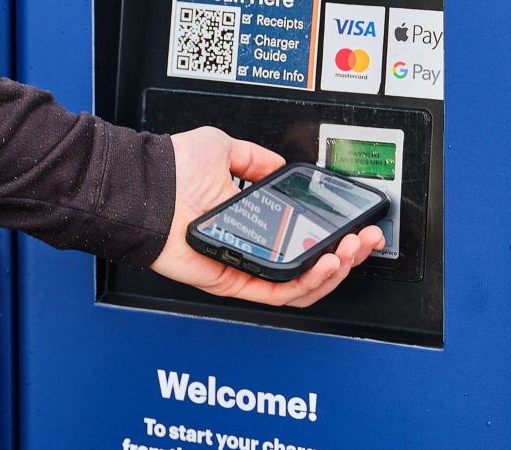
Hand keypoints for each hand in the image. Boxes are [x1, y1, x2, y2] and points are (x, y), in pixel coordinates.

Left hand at [150, 127, 385, 307]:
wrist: (147, 188)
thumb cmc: (172, 171)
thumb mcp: (223, 149)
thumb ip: (254, 158)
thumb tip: (279, 163)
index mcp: (253, 219)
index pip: (303, 235)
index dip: (335, 232)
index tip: (357, 223)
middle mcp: (252, 245)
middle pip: (309, 264)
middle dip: (347, 254)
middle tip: (364, 239)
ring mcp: (244, 265)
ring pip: (299, 284)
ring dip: (333, 270)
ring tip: (350, 251)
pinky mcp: (232, 281)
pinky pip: (276, 292)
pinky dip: (306, 282)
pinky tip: (325, 263)